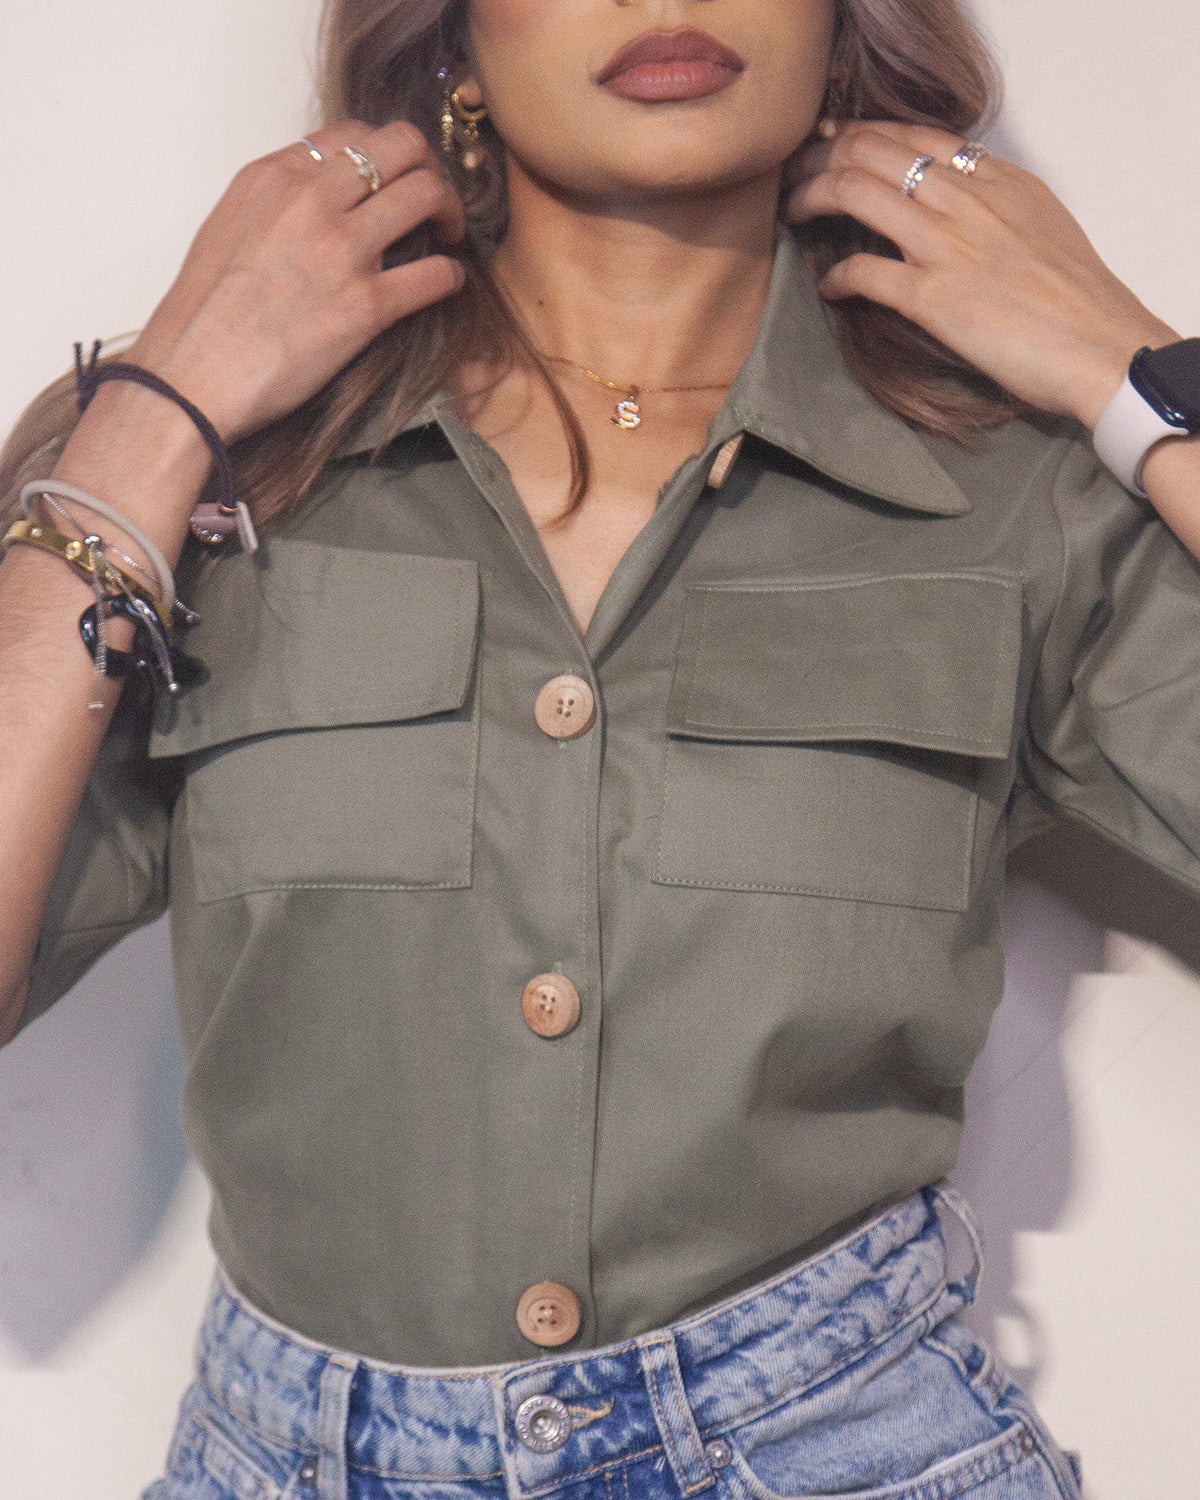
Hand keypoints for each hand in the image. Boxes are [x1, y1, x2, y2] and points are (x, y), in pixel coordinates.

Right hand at [126, 121, 466, 441]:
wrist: (191, 376)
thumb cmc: (203, 315)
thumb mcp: (229, 228)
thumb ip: (278, 202)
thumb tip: (320, 198)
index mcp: (274, 176)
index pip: (355, 132)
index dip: (388, 153)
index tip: (394, 180)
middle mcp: (312, 200)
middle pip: (403, 146)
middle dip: (430, 168)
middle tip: (435, 201)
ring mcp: (342, 250)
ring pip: (428, 193)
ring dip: (451, 211)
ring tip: (448, 235)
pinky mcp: (365, 306)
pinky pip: (435, 274)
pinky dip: (450, 275)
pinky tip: (445, 283)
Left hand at [783, 122, 1178, 429]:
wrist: (1101, 344)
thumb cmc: (1078, 297)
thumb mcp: (1042, 224)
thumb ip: (996, 205)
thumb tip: (960, 204)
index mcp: (995, 179)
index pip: (913, 134)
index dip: (862, 133)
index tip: (834, 143)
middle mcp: (965, 199)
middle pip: (871, 151)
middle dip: (821, 155)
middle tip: (796, 173)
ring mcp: (944, 245)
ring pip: (854, 191)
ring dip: (810, 197)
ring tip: (793, 212)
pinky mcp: (930, 296)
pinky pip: (862, 271)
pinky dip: (836, 276)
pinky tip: (829, 287)